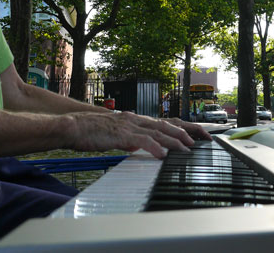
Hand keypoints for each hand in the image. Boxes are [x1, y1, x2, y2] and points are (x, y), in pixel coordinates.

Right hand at [62, 111, 209, 158]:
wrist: (73, 126)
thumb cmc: (90, 131)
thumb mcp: (114, 135)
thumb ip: (128, 139)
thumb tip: (137, 146)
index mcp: (134, 119)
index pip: (162, 122)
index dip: (180, 128)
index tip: (194, 135)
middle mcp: (134, 119)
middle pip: (166, 124)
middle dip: (185, 133)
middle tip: (200, 141)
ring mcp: (129, 125)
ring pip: (158, 132)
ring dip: (175, 141)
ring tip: (187, 150)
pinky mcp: (121, 134)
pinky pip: (142, 140)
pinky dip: (154, 147)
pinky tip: (162, 155)